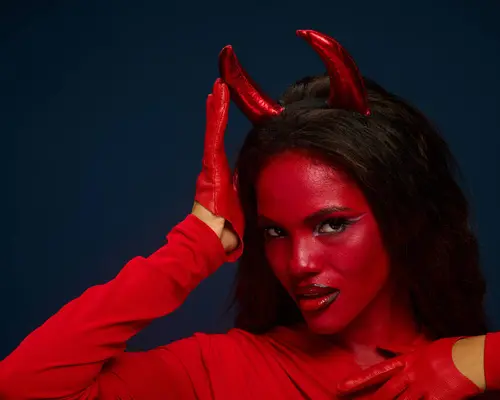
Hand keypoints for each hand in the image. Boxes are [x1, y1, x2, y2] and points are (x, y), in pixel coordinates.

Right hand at [193, 79, 243, 259]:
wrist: (214, 239)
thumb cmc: (229, 230)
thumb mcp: (244, 208)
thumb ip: (247, 196)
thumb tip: (260, 194)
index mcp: (221, 176)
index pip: (222, 144)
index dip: (222, 127)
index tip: (224, 110)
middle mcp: (213, 167)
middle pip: (216, 132)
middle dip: (218, 110)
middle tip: (219, 88)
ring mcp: (210, 164)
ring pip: (214, 130)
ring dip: (217, 108)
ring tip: (218, 87)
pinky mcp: (211, 164)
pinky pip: (215, 135)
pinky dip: (217, 117)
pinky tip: (217, 99)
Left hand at [338, 337, 485, 399]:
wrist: (478, 357)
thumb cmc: (456, 349)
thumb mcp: (426, 346)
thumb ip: (404, 352)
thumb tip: (383, 348)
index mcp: (410, 359)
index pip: (379, 371)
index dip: (359, 379)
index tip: (342, 386)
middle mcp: (414, 374)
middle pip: (387, 392)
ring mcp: (426, 388)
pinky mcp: (439, 399)